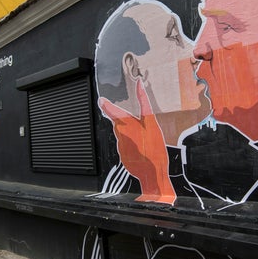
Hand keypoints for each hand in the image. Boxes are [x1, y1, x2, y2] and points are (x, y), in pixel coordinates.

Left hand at [99, 80, 175, 204]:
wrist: (152, 173)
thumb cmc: (155, 148)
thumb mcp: (152, 123)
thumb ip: (145, 103)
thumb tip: (139, 85)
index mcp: (128, 124)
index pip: (115, 111)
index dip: (107, 105)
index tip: (102, 100)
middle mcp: (122, 134)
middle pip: (120, 124)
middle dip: (126, 124)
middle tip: (139, 129)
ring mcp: (122, 146)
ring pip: (123, 136)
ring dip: (131, 136)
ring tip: (145, 142)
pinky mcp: (123, 156)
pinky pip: (126, 147)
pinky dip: (133, 147)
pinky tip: (143, 150)